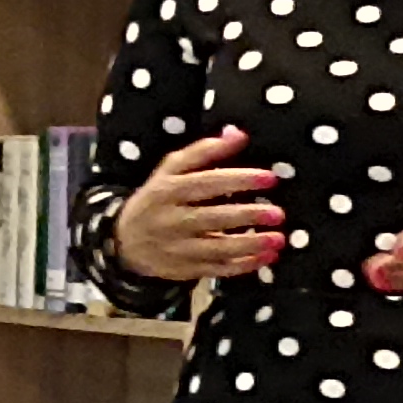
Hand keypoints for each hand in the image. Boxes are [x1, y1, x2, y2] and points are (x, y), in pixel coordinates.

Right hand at [111, 127, 283, 283]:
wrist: (124, 240)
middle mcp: (170, 219)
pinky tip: (266, 259)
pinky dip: (243, 266)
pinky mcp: (184, 269)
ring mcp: (177, 247)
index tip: (270, 178)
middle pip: (212, 217)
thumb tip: (239, 133)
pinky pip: (216, 269)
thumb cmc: (159, 197)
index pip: (206, 182)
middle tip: (278, 213)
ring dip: (249, 245)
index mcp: (168, 189)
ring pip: (216, 248)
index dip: (238, 180)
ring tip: (278, 240)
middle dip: (246, 216)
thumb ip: (205, 151)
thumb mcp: (172, 170)